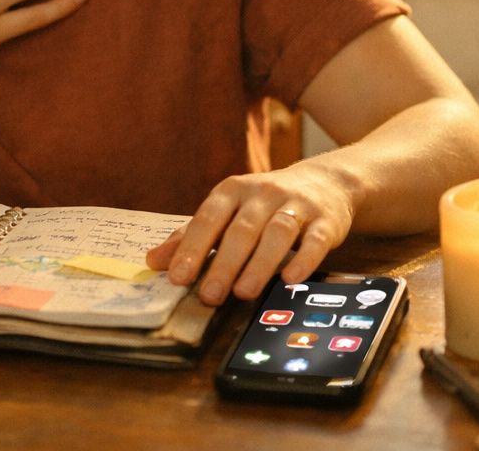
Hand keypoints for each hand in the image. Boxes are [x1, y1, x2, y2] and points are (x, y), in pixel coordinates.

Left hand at [144, 162, 356, 305]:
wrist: (324, 183)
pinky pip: (314, 240)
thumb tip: (153, 262)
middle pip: (241, 229)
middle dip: (224, 264)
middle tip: (209, 296)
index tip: (178, 277)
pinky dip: (303, 259)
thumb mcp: (227, 211)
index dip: (192, 248)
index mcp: (233, 190)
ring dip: (259, 264)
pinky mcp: (325, 221)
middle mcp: (263, 194)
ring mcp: (296, 206)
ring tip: (243, 293)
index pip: (208, 218)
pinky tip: (290, 279)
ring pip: (277, 234)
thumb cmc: (264, 204)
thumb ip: (192, 235)